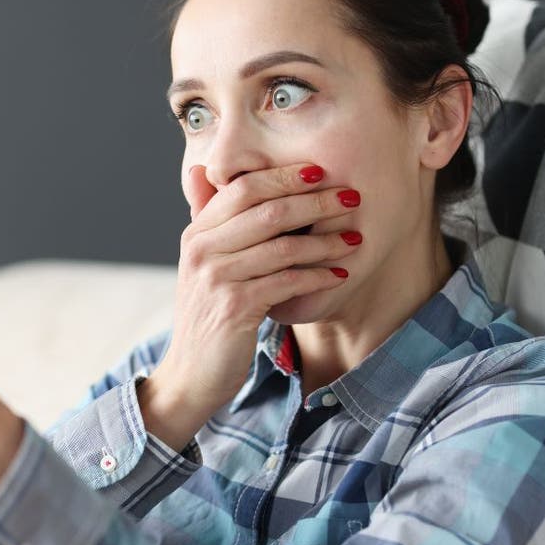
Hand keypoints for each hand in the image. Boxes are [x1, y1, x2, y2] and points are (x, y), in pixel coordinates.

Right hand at [140, 163, 360, 448]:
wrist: (190, 374)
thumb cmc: (208, 316)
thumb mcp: (202, 264)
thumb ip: (208, 221)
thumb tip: (203, 170)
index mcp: (195, 234)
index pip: (242, 189)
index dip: (284, 176)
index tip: (321, 171)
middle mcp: (201, 250)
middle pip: (267, 210)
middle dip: (315, 201)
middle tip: (351, 198)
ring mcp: (216, 278)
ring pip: (282, 246)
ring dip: (325, 241)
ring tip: (355, 239)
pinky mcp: (235, 307)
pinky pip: (287, 281)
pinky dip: (317, 276)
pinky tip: (339, 274)